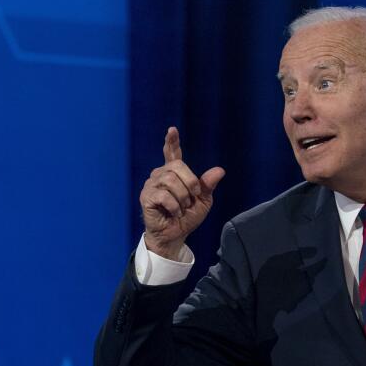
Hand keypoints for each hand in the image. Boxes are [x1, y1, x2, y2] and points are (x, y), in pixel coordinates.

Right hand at [138, 127, 225, 258]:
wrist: (176, 235)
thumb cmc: (186, 217)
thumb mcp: (203, 201)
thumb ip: (208, 185)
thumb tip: (220, 170)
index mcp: (174, 174)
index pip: (172, 153)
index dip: (172, 141)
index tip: (172, 130)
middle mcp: (160, 175)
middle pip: (178, 166)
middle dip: (190, 184)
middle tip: (192, 199)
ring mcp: (151, 185)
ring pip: (171, 181)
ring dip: (182, 198)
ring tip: (180, 209)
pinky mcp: (146, 197)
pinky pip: (164, 195)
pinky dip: (174, 207)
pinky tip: (173, 213)